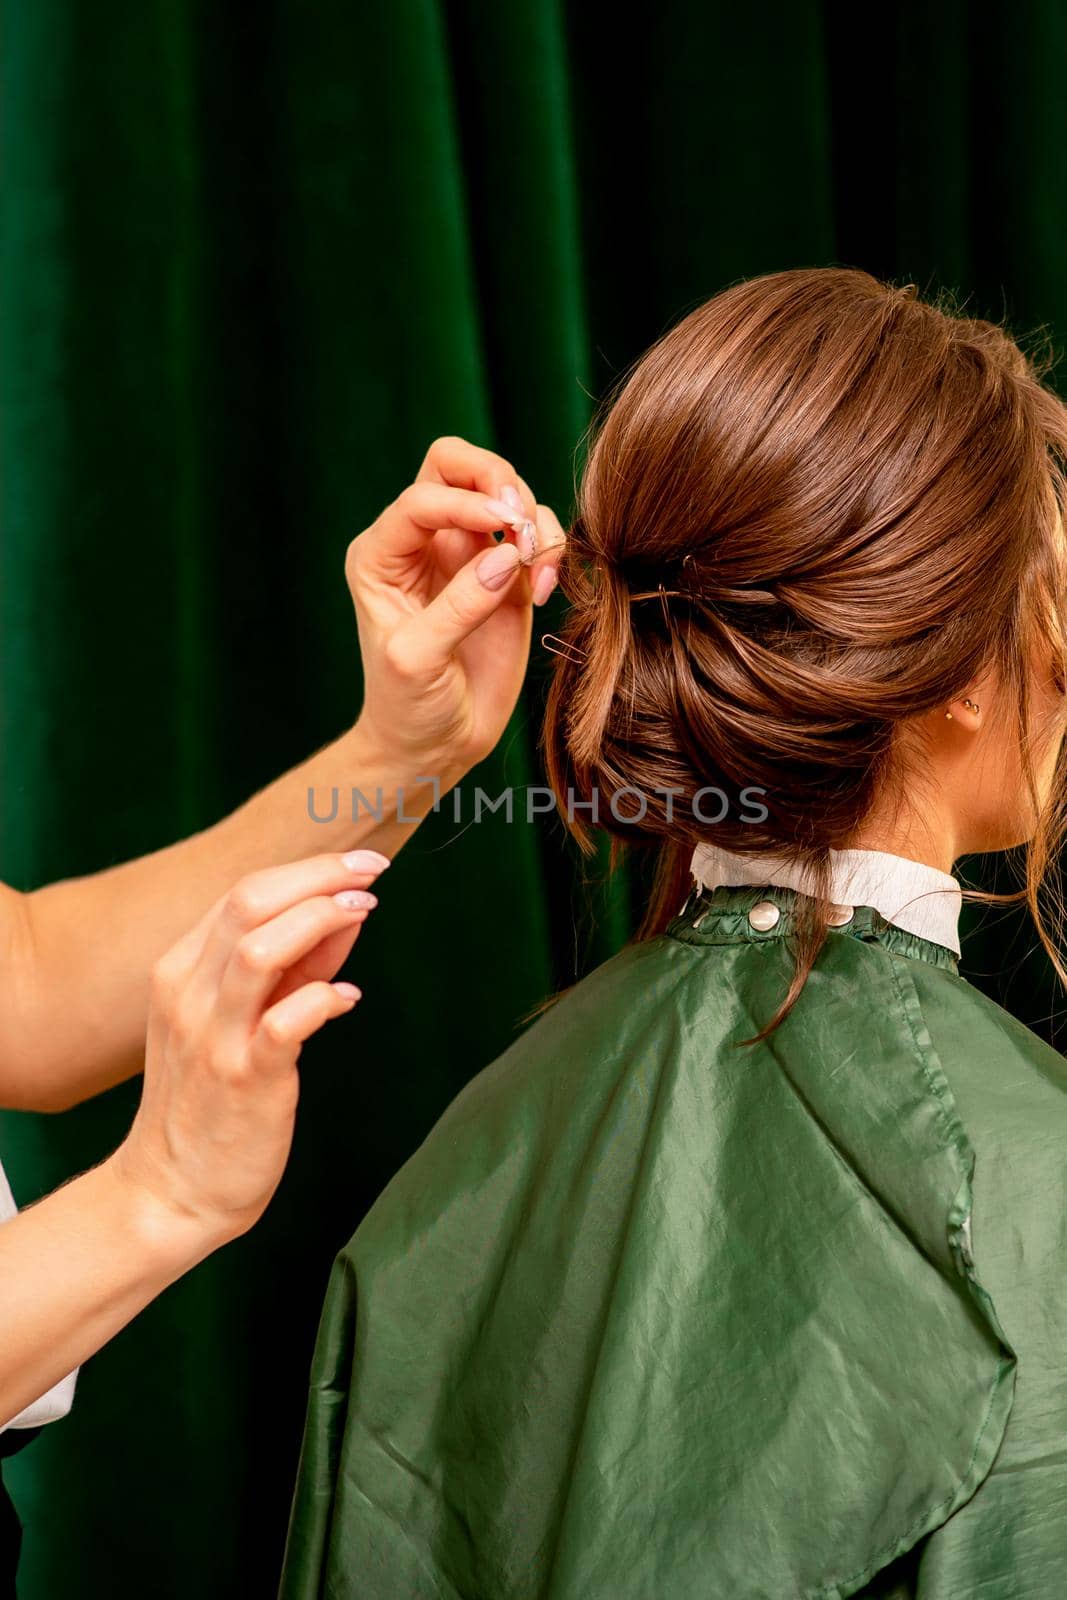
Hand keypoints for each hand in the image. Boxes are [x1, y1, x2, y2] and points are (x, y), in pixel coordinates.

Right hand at [111, 849, 387, 1243]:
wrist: (171, 1192)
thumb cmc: (211, 1101)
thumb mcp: (241, 1019)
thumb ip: (295, 967)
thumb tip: (347, 912)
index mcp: (180, 971)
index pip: (242, 893)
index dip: (308, 870)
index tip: (359, 866)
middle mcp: (187, 994)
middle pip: (248, 903)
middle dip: (318, 877)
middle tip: (372, 873)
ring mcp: (211, 1036)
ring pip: (259, 949)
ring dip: (320, 920)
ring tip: (364, 914)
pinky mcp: (242, 1078)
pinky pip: (285, 1021)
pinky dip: (323, 996)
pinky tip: (347, 998)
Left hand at [346, 435, 565, 779]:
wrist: (436, 746)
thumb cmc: (408, 706)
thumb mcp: (417, 660)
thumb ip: (458, 606)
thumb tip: (508, 556)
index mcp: (382, 554)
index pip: (423, 497)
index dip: (465, 502)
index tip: (504, 526)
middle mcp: (423, 544)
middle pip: (456, 466)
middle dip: (496, 478)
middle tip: (521, 519)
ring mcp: (468, 555)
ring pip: (505, 493)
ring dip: (532, 519)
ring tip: (538, 573)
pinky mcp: (507, 576)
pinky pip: (536, 533)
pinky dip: (551, 549)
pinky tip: (544, 592)